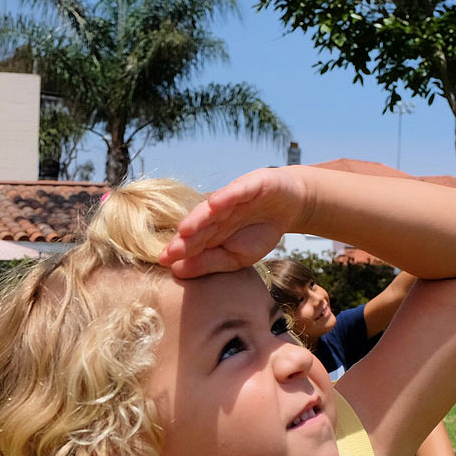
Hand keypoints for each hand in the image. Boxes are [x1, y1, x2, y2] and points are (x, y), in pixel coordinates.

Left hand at [160, 166, 310, 277]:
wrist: (291, 206)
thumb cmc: (259, 233)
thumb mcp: (236, 257)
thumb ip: (208, 263)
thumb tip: (177, 271)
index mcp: (209, 231)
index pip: (191, 242)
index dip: (178, 251)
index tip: (164, 262)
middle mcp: (215, 214)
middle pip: (197, 227)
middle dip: (183, 240)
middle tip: (168, 252)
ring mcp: (231, 198)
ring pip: (211, 209)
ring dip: (198, 218)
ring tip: (184, 230)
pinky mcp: (250, 185)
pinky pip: (236, 191)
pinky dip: (226, 196)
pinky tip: (214, 204)